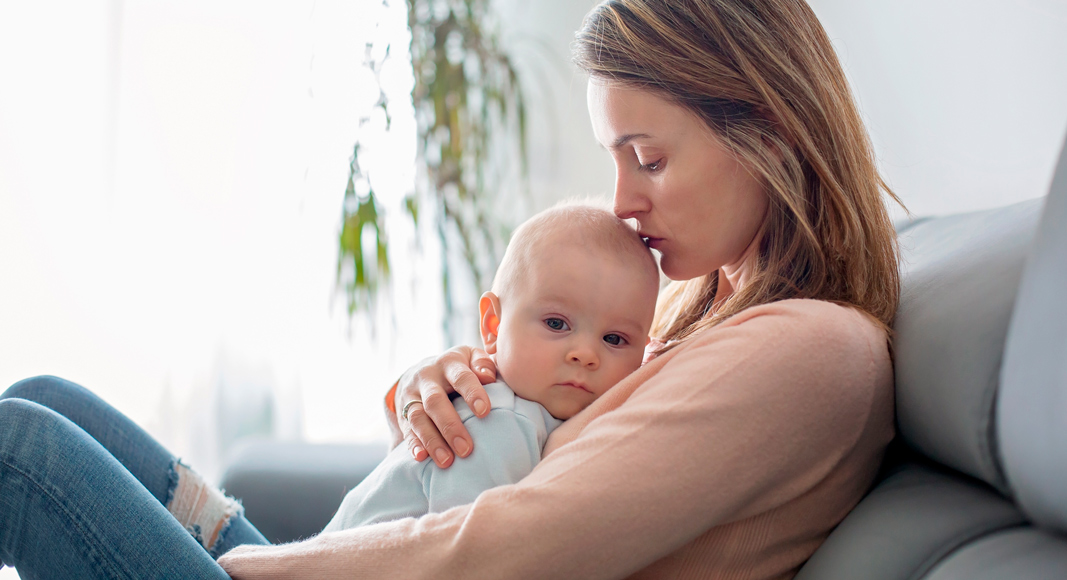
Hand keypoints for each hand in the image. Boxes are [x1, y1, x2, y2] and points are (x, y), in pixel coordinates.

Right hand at [396, 346, 496, 467]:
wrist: (422, 370)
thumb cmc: (458, 368)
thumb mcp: (471, 358)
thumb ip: (483, 364)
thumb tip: (489, 377)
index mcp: (448, 363)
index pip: (461, 377)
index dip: (472, 393)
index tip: (484, 412)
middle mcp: (427, 377)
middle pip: (435, 401)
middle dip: (450, 426)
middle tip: (466, 449)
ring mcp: (412, 395)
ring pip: (418, 418)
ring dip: (432, 440)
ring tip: (447, 461)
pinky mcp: (402, 412)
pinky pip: (406, 429)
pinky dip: (413, 444)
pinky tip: (421, 457)